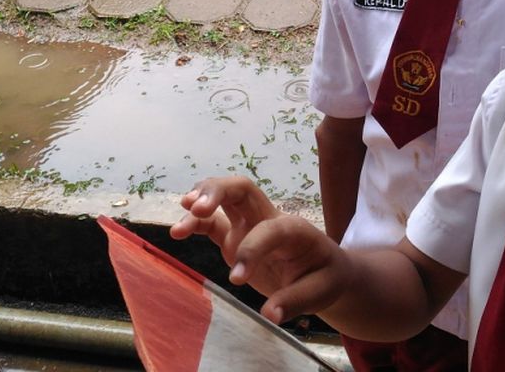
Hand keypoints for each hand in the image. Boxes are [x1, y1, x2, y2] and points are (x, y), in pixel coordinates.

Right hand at [171, 176, 351, 322]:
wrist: (326, 270)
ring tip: (181, 219)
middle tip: (196, 207)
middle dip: (217, 191)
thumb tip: (269, 315)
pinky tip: (178, 231)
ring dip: (201, 201)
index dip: (252, 249)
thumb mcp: (321, 291)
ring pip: (224, 197)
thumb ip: (295, 301)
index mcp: (294, 230)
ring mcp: (250, 225)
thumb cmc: (325, 277)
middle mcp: (269, 219)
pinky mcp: (235, 237)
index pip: (270, 229)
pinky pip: (212, 222)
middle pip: (242, 188)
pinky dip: (195, 222)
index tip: (237, 279)